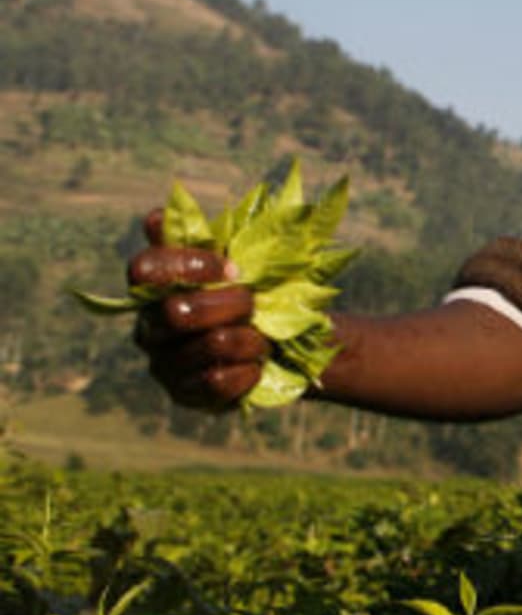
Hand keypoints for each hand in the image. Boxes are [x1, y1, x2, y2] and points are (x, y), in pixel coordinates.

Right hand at [128, 207, 264, 408]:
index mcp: (156, 287)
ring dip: (249, 339)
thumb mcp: (239, 259)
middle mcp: (150, 325)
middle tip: (256, 303)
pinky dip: (247, 370)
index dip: (191, 266)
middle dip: (231, 304)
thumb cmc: (257, 293)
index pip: (145, 269)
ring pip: (208, 345)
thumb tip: (155, 219)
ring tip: (264, 337)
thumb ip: (203, 239)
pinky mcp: (184, 395)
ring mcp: (164, 363)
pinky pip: (216, 382)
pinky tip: (256, 365)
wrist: (284, 344)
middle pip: (177, 311)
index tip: (236, 268)